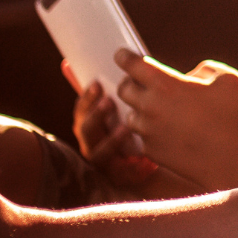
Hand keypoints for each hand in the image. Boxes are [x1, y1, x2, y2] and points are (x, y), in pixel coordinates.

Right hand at [60, 60, 157, 189]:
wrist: (156, 160)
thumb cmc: (138, 126)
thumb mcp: (129, 104)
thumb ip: (114, 85)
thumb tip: (81, 61)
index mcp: (92, 122)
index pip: (82, 107)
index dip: (86, 96)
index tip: (97, 83)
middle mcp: (92, 141)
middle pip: (85, 128)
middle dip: (95, 114)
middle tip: (109, 100)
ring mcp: (102, 160)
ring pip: (98, 152)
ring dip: (110, 139)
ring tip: (126, 128)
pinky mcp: (117, 176)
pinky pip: (120, 173)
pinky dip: (128, 166)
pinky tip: (141, 158)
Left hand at [113, 51, 237, 191]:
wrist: (229, 160)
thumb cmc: (231, 116)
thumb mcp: (226, 78)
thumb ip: (204, 69)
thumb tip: (190, 76)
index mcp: (165, 84)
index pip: (132, 64)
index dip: (124, 56)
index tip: (122, 55)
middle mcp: (149, 106)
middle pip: (123, 89)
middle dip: (130, 82)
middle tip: (141, 82)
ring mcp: (147, 131)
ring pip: (131, 115)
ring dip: (141, 110)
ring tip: (160, 110)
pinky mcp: (150, 150)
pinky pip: (142, 136)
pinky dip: (151, 132)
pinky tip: (169, 131)